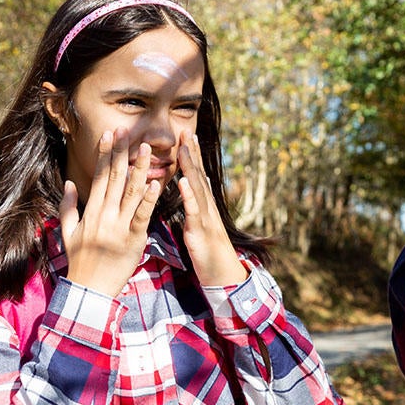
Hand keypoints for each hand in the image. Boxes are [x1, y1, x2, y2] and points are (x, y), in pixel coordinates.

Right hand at [60, 128, 160, 296]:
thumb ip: (68, 206)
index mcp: (91, 211)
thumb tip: (68, 183)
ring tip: (147, 148)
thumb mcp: (67, 232)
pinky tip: (156, 183)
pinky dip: (149, 199)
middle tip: (128, 131)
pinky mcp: (133, 239)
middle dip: (122, 153)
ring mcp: (118, 226)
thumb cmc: (80, 261)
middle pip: (115, 178)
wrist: (89, 290)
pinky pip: (142, 215)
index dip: (105, 154)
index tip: (109, 134)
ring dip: (140, 168)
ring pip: (131, 192)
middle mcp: (104, 215)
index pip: (100, 176)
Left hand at [176, 131, 247, 286]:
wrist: (222, 274)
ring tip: (183, 149)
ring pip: (197, 188)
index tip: (186, 134)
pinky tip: (182, 182)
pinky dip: (189, 196)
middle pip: (199, 175)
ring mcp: (205, 218)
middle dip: (192, 153)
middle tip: (186, 131)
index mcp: (204, 205)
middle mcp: (207, 207)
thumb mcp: (200, 225)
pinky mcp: (201, 231)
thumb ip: (195, 205)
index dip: (192, 155)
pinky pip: (194, 211)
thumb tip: (193, 186)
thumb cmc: (208, 251)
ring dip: (190, 168)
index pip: (197, 175)